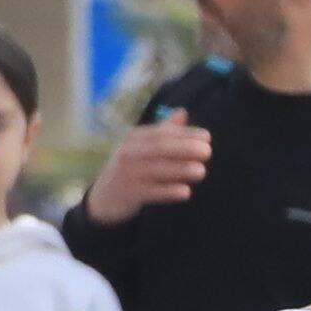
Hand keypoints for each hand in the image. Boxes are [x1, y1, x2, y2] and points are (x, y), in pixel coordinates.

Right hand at [80, 113, 212, 222]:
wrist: (103, 199)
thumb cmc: (130, 169)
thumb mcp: (141, 148)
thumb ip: (163, 132)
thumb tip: (182, 111)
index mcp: (134, 139)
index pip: (162, 133)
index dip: (186, 134)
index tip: (207, 137)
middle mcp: (128, 153)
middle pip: (160, 148)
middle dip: (185, 148)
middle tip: (207, 152)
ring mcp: (126, 174)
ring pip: (157, 169)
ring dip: (181, 170)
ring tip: (201, 171)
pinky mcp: (128, 194)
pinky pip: (151, 192)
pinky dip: (168, 192)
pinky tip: (186, 192)